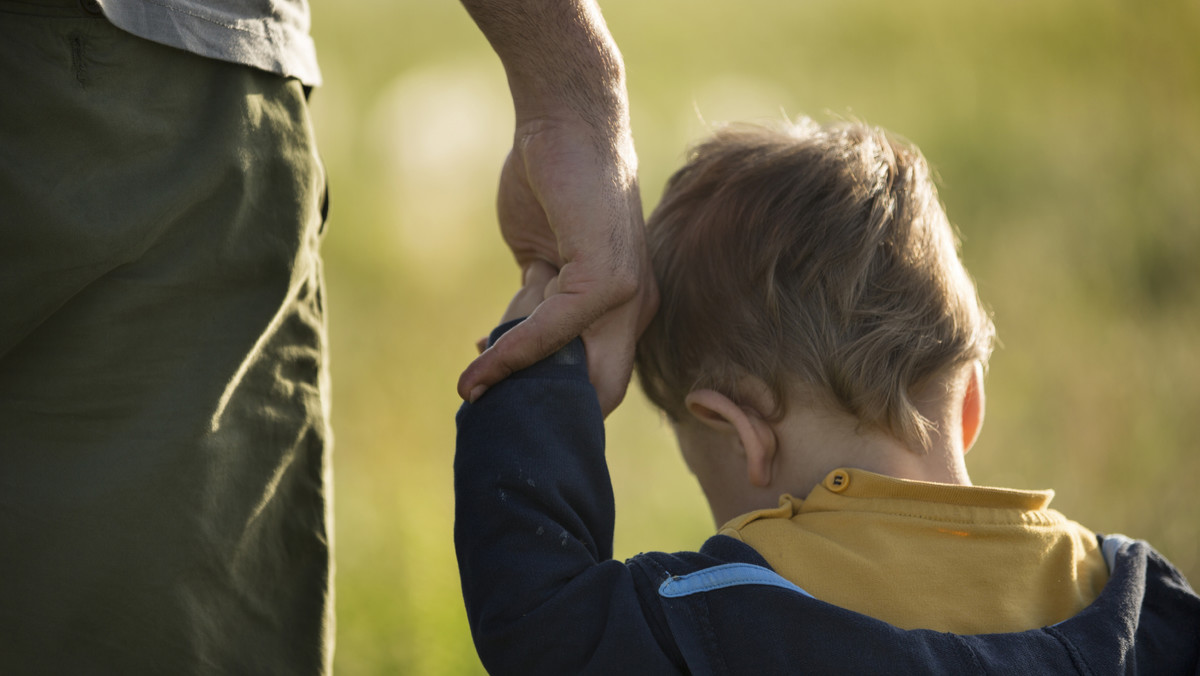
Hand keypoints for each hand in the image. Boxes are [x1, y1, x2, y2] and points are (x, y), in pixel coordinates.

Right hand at [457, 119, 657, 415]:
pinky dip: (510, 353)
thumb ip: (538, 306)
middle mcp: (635, 306)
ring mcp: (626, 294)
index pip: (602, 379)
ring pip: (573, 370)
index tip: (509, 407)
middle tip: (494, 417)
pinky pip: (550, 331)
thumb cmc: (552, 184)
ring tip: (473, 396)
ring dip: (518, 387)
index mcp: (626, 305)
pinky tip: (478, 365)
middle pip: (602, 392)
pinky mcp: (606, 277)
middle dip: (548, 412)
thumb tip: (508, 349)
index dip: (559, 402)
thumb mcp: (543, 259)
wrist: (564, 123)